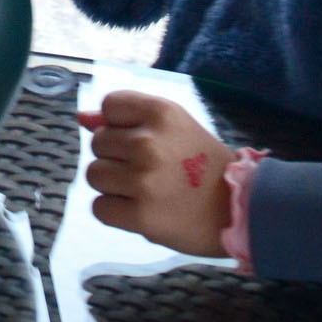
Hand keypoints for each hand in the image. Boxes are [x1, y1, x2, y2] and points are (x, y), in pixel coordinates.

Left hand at [77, 90, 234, 258]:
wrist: (239, 209)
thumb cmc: (204, 165)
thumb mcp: (175, 127)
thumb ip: (129, 118)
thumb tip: (82, 117)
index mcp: (161, 113)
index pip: (110, 106)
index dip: (120, 124)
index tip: (141, 139)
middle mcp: (148, 142)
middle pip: (98, 142)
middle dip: (116, 156)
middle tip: (148, 169)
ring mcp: (143, 180)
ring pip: (94, 175)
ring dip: (113, 185)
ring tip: (144, 190)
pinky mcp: (140, 215)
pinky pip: (99, 208)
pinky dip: (114, 211)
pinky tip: (139, 210)